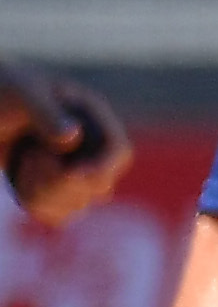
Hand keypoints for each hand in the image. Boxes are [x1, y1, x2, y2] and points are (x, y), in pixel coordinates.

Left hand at [0, 59, 125, 223]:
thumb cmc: (1, 91)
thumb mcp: (22, 94)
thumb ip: (47, 113)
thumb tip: (72, 137)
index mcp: (91, 116)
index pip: (118, 150)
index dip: (103, 167)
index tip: (73, 174)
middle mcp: (89, 145)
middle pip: (100, 185)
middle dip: (63, 181)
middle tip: (32, 157)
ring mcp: (72, 168)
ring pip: (78, 205)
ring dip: (45, 193)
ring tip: (23, 164)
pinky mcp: (51, 187)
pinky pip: (59, 214)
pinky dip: (38, 205)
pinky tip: (21, 182)